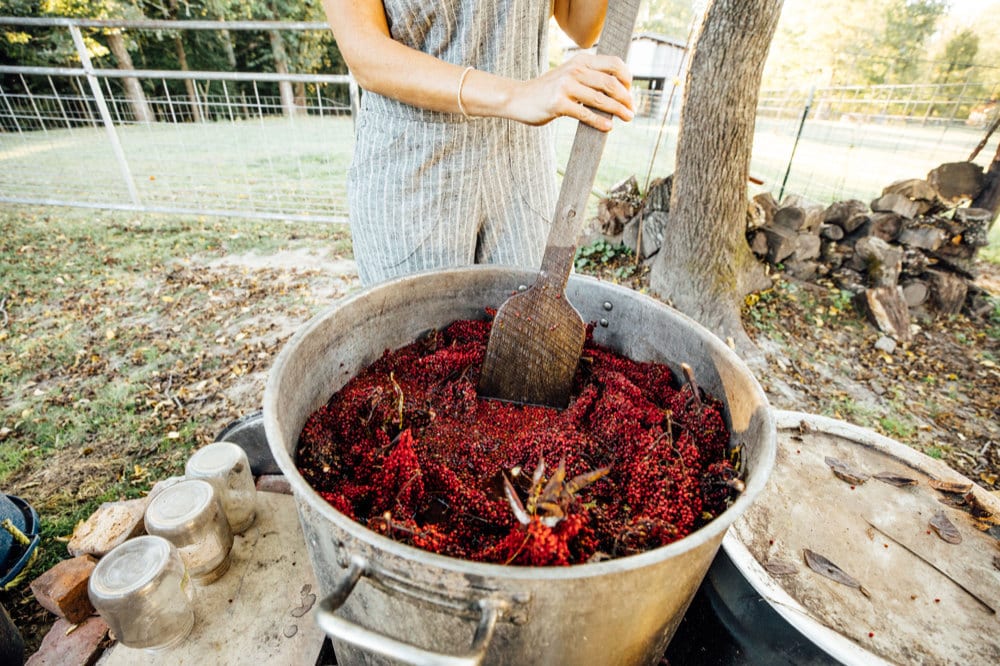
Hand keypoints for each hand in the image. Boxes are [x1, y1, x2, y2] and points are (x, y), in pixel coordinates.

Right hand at [506, 53, 633, 130]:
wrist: (519, 98)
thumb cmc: (548, 91)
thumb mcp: (569, 76)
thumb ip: (589, 78)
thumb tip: (617, 91)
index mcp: (580, 60)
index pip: (614, 63)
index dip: (627, 77)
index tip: (630, 91)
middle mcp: (575, 70)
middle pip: (611, 82)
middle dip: (626, 97)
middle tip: (632, 109)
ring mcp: (566, 86)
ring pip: (601, 99)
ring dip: (618, 110)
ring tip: (627, 117)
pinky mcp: (559, 104)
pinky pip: (585, 113)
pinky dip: (600, 122)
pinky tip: (608, 127)